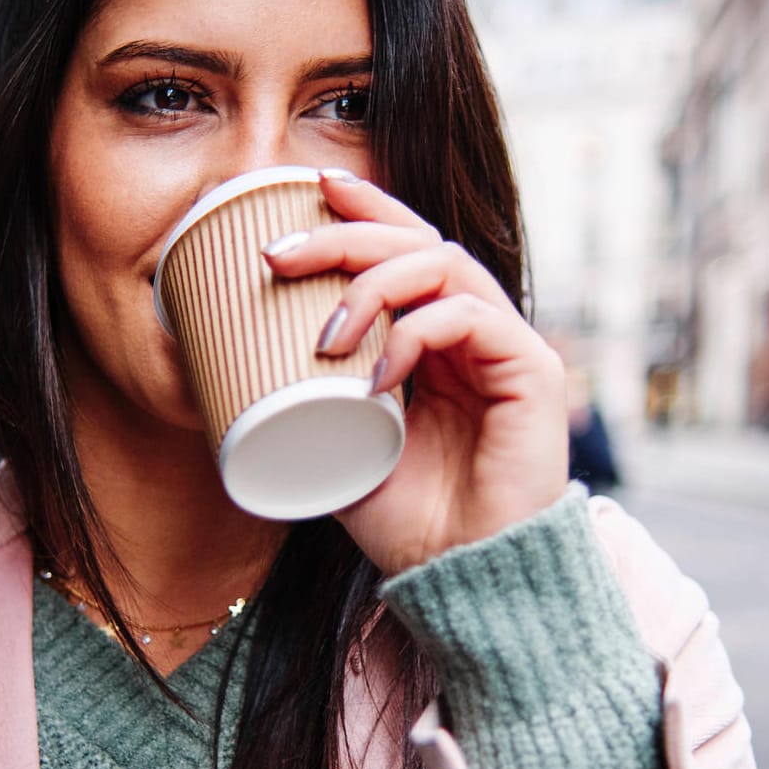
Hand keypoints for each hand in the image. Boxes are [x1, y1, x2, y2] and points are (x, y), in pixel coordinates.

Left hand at [261, 170, 568, 574]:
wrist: (466, 580)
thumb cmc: (411, 521)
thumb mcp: (341, 446)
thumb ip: (314, 400)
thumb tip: (235, 366)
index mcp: (438, 340)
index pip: (407, 250)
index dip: (365, 211)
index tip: (310, 188)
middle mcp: (477, 331)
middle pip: (419, 243)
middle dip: (347, 237)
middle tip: (281, 255)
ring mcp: (508, 346)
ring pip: (445, 264)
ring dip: (374, 285)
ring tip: (325, 335)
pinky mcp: (533, 371)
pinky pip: (471, 317)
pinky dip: (415, 333)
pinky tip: (377, 376)